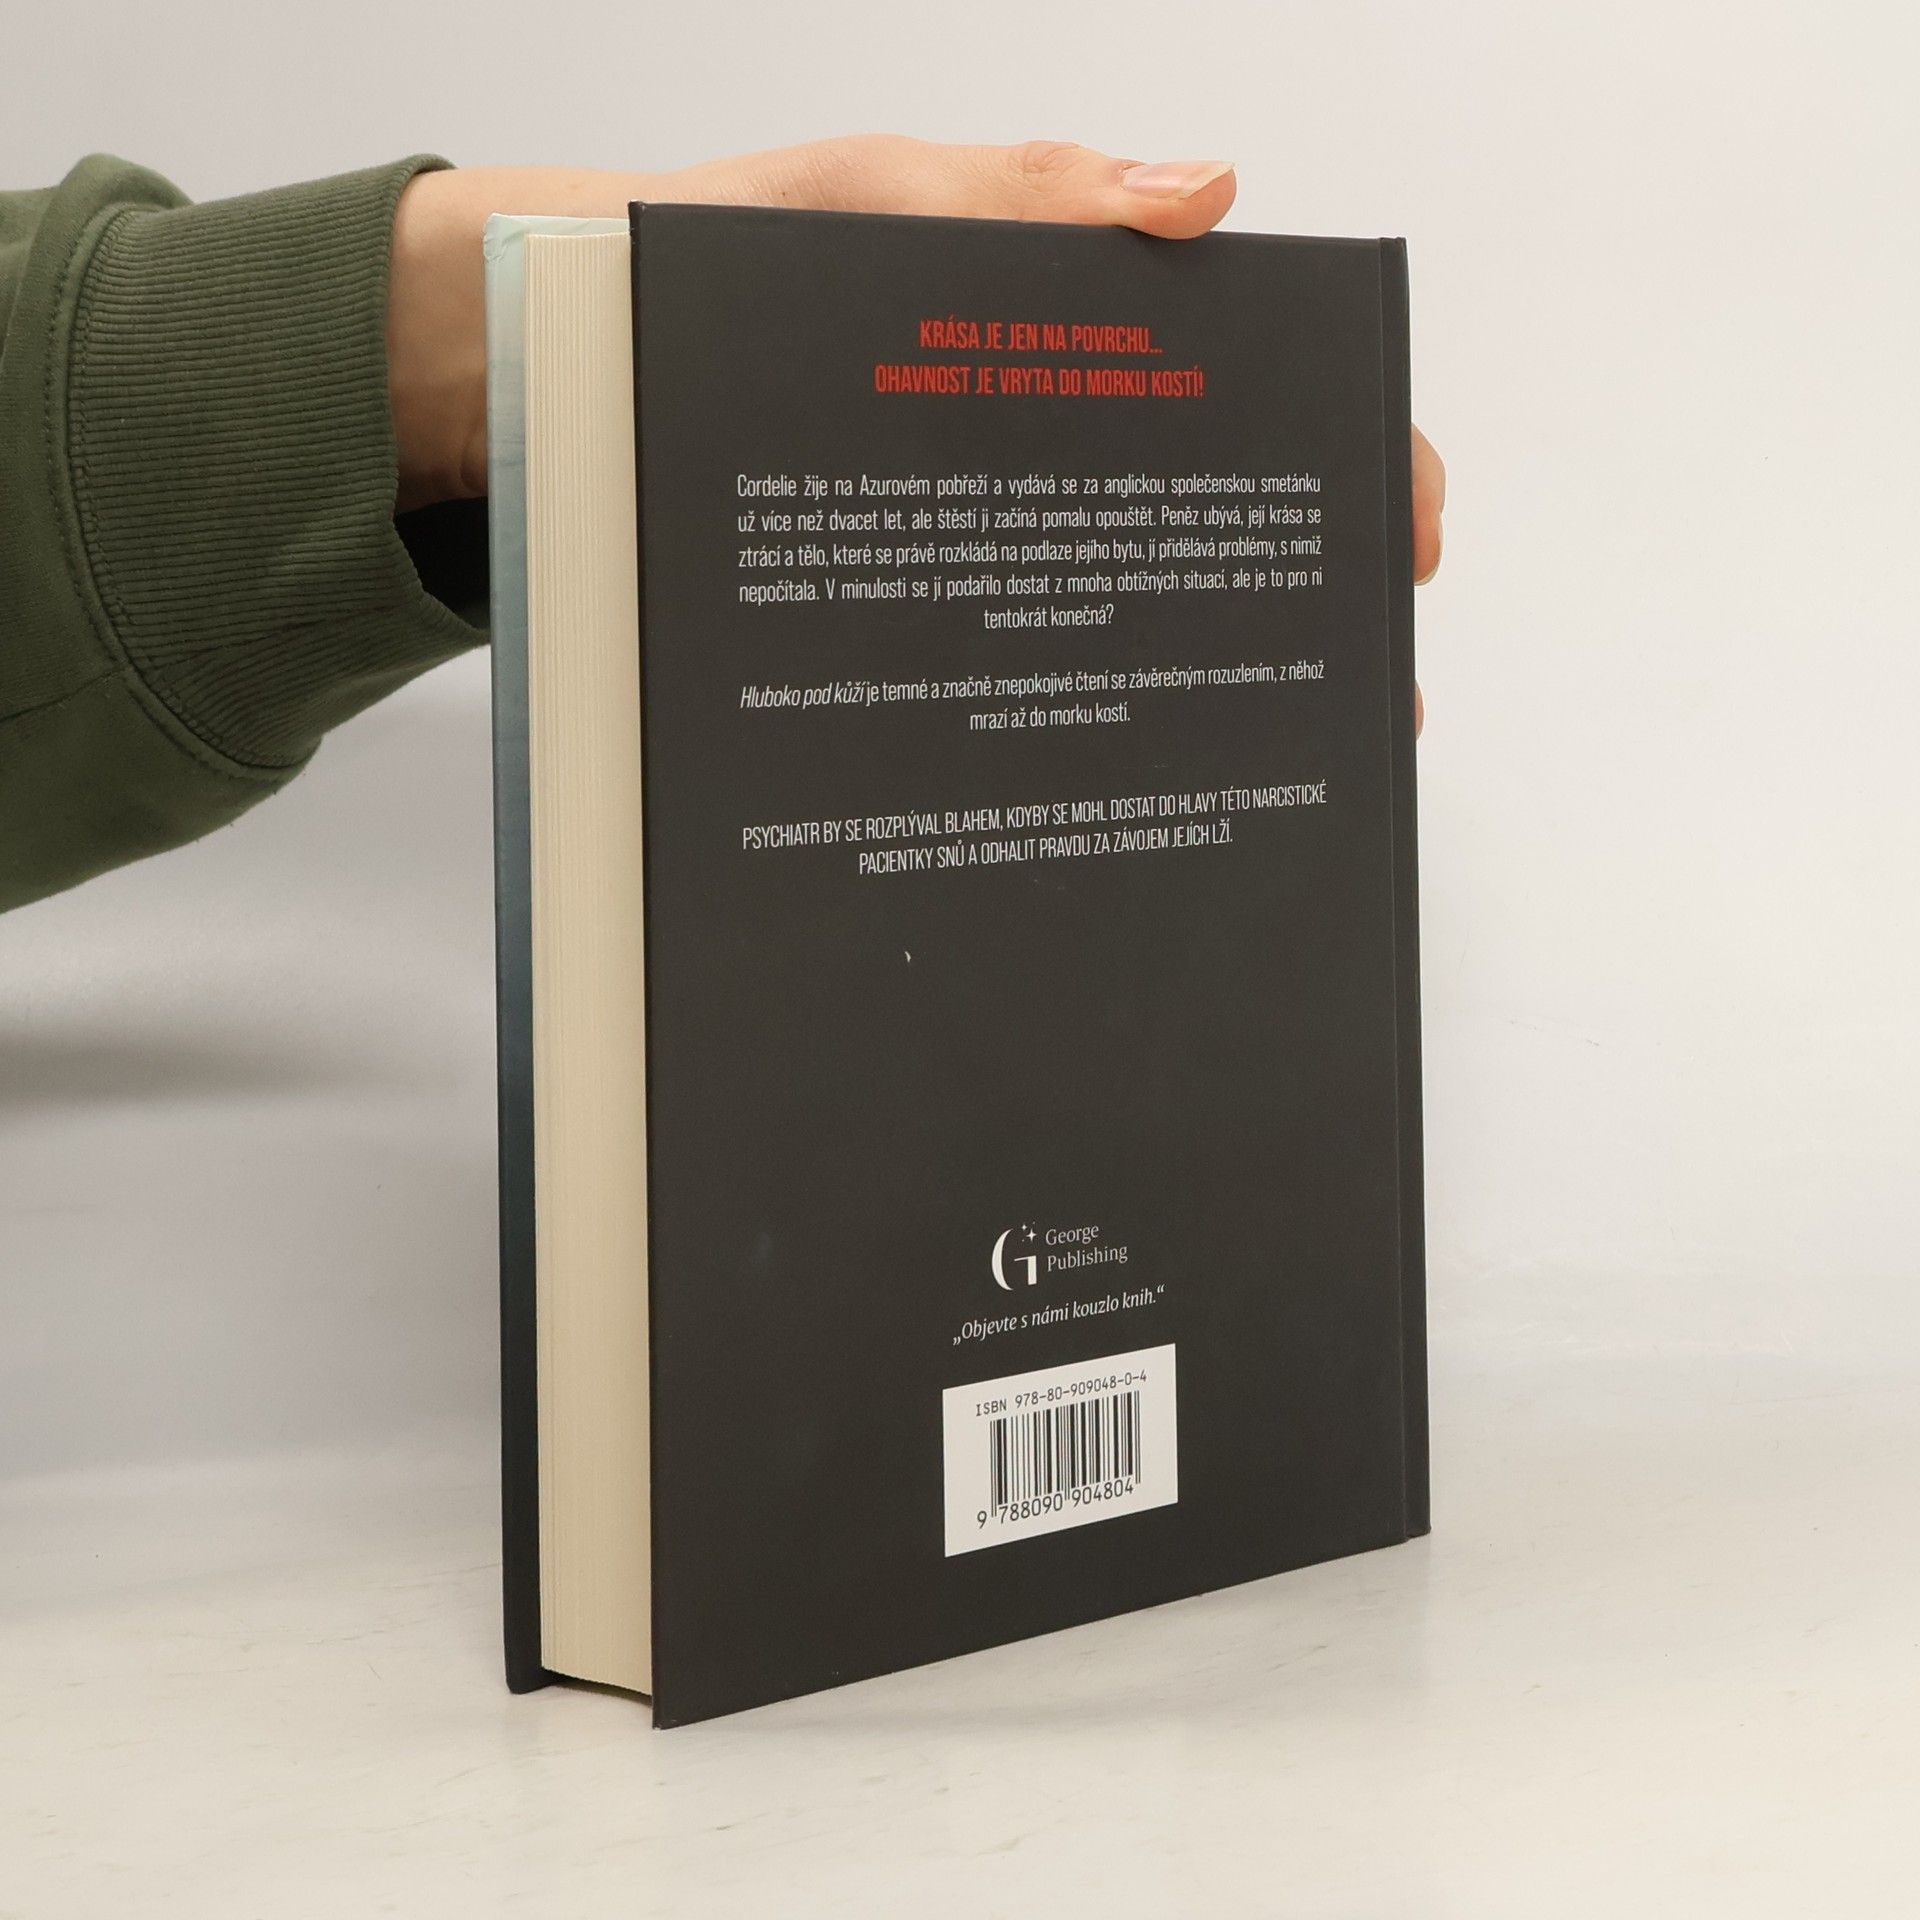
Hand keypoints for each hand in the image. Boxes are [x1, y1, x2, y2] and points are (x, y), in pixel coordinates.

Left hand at [387, 137, 1441, 721]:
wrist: (581, 361)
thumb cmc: (725, 257)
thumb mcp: (876, 205)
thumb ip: (1024, 200)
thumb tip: (1205, 196)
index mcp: (1072, 328)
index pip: (1258, 384)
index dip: (1350, 454)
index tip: (1395, 540)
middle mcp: (1049, 436)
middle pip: (1212, 516)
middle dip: (1295, 600)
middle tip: (1340, 696)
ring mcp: (986, 526)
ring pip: (1127, 601)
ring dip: (1203, 675)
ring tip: (1252, 760)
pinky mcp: (916, 598)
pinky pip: (1018, 653)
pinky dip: (1080, 704)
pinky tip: (1110, 763)